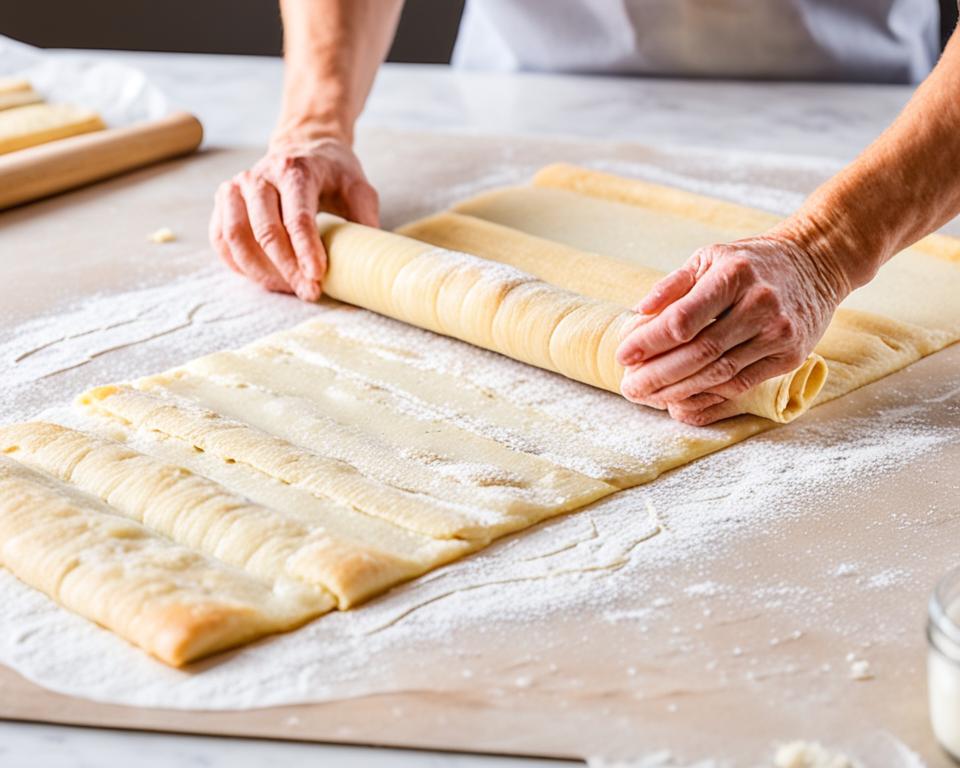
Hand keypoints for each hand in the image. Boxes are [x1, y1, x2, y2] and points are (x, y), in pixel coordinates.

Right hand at [209, 138, 378, 300]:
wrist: (302, 146)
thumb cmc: (332, 173)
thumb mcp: (358, 188)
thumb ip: (364, 219)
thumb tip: (368, 259)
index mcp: (295, 169)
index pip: (297, 217)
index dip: (306, 251)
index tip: (317, 278)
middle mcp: (260, 176)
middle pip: (266, 232)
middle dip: (287, 270)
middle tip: (309, 293)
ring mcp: (236, 188)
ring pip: (237, 239)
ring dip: (261, 272)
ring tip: (288, 288)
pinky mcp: (224, 202)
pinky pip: (221, 240)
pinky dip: (239, 265)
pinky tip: (263, 277)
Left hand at [616, 229, 849, 424]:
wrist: (816, 263)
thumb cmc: (751, 262)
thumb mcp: (710, 257)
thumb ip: (673, 285)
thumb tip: (639, 312)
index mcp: (733, 275)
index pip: (682, 319)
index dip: (649, 342)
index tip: (623, 356)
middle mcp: (759, 304)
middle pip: (699, 352)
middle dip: (658, 375)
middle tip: (630, 387)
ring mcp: (778, 333)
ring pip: (719, 374)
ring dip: (678, 391)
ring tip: (648, 397)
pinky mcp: (790, 356)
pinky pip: (741, 385)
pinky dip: (708, 398)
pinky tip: (681, 402)